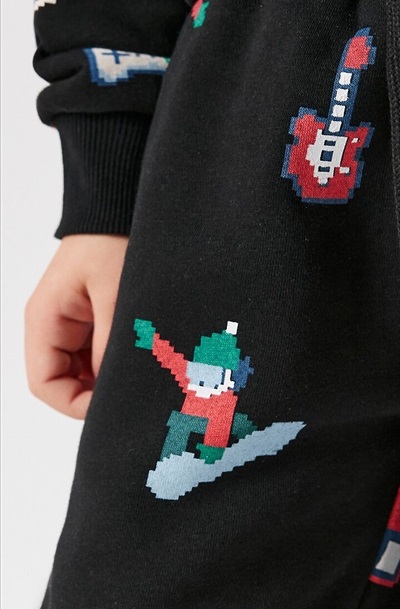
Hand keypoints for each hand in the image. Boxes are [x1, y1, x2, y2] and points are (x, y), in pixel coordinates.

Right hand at [24, 234, 128, 418]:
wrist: (120, 204)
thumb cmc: (113, 239)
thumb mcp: (116, 294)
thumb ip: (110, 345)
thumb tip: (113, 390)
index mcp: (45, 319)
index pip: (45, 383)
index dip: (75, 403)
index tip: (113, 404)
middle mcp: (53, 324)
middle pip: (65, 380)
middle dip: (97, 391)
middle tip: (137, 391)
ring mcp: (73, 321)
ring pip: (86, 369)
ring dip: (111, 374)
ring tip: (145, 371)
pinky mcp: (94, 315)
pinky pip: (101, 351)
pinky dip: (119, 358)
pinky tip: (145, 355)